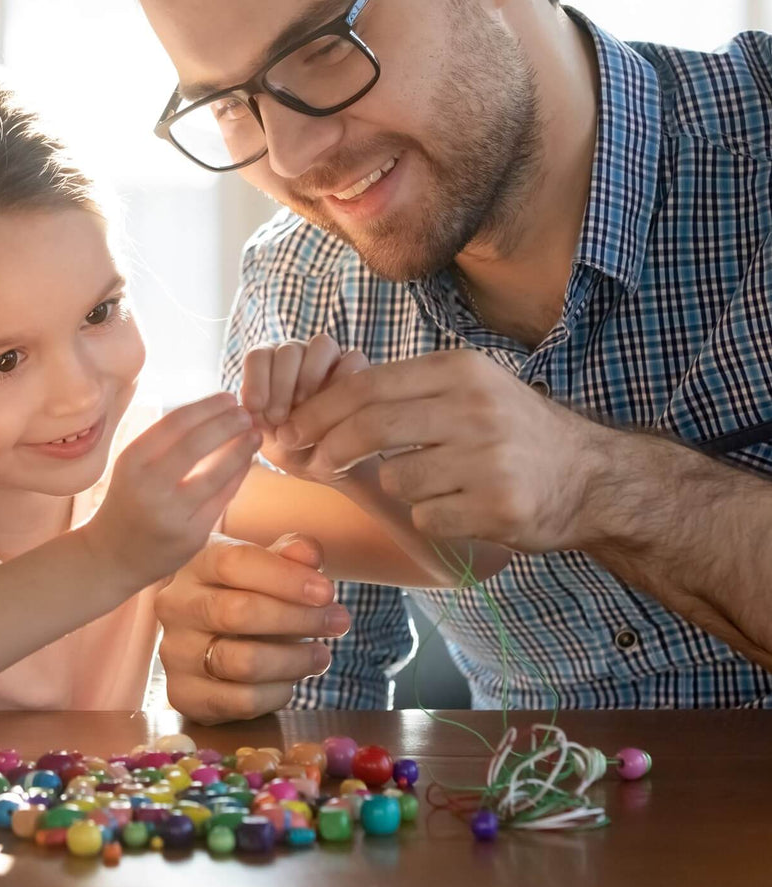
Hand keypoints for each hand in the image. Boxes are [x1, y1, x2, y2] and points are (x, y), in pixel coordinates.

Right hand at [90, 393, 260, 580]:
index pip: (175, 422)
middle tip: (248, 414)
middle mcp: (148, 486)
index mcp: (132, 461)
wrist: (111, 556)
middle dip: (228, 424)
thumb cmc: (130, 500)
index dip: (208, 407)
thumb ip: (167, 442)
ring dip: (241, 450)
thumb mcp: (136, 466)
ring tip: (255, 435)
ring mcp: (170, 514)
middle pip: (196, 444)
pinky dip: (238, 476)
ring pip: (215, 474)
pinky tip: (247, 462)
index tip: (229, 397)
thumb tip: (216, 411)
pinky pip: (222, 499)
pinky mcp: (190, 536)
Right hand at [155, 532, 351, 723]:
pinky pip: (240, 701)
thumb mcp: (268, 565)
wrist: (210, 636)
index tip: (326, 591)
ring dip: (294, 660)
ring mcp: (174, 653)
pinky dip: (277, 692)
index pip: (233, 563)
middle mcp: (176, 605)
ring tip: (322, 655)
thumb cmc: (246, 591)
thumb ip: (291, 554)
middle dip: (298, 619)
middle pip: (238, 612)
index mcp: (194, 563)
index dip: (285, 578)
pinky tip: (292, 680)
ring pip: (243, 662)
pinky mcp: (183, 695)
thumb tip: (310, 555)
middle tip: (339, 621)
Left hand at [240, 334, 369, 482]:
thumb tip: (251, 410)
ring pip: (322, 345)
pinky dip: (343, 379)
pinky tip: (335, 408)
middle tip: (278, 418)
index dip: (255, 379)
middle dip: (281, 384)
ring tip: (305, 408)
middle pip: (289, 350)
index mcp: (271, 365)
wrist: (329, 461)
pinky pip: (354, 360)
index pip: (260, 356)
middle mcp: (300, 356)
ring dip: (311, 376)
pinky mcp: (357, 369)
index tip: (254, 408)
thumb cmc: (291, 447)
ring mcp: (330, 359)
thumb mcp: (269, 441)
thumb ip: (257, 423)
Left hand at [277, 349, 601, 553]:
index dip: (321, 411)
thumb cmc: (515, 432)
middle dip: (330, 448)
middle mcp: (474, 408)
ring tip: (435, 483)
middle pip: (370, 427)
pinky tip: (460, 506)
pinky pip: (426, 515)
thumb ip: (407, 393)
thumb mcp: (469, 389)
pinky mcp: (498, 505)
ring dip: (399, 487)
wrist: (591, 477)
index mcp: (460, 371)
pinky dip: (430, 515)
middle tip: (315, 463)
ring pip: (396, 478)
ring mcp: (488, 458)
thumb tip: (324, 406)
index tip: (294, 429)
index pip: (368, 386)